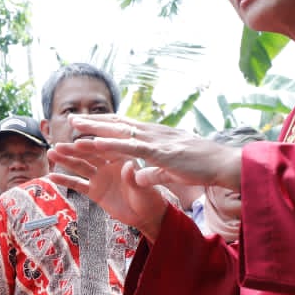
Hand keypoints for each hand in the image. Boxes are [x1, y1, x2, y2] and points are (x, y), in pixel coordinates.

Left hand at [50, 115, 242, 189]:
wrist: (224, 164)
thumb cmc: (200, 165)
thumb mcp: (170, 168)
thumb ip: (153, 171)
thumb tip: (139, 175)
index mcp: (154, 136)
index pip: (123, 126)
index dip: (103, 123)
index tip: (84, 120)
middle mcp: (152, 135)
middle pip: (117, 126)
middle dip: (93, 123)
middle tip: (70, 119)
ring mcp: (157, 144)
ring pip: (121, 136)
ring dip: (97, 133)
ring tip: (76, 130)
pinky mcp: (162, 156)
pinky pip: (133, 151)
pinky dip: (114, 147)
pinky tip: (97, 145)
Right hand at [52, 155, 172, 239]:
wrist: (147, 215)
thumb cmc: (149, 199)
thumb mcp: (144, 189)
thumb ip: (133, 178)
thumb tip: (128, 166)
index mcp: (122, 157)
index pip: (105, 149)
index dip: (92, 146)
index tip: (78, 142)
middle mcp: (108, 163)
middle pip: (88, 154)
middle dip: (73, 150)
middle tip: (58, 146)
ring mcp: (100, 176)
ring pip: (80, 166)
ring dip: (66, 160)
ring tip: (51, 154)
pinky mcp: (94, 190)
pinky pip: (78, 184)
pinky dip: (65, 181)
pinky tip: (51, 176)